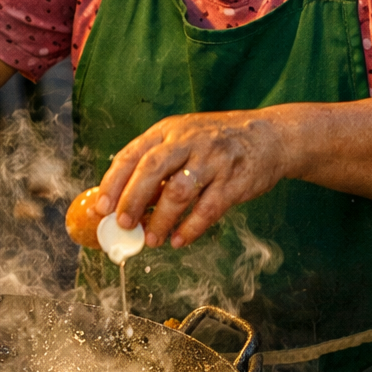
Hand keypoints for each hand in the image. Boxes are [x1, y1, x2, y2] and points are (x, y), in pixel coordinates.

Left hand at [95, 112, 289, 248]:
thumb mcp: (184, 138)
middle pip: (152, 169)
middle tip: (123, 225)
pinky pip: (208, 209)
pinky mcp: (234, 181)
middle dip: (133, 200)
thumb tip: (124, 201)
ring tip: (152, 239)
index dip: (113, 183)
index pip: (132, 155)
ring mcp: (213, 160)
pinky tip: (179, 240)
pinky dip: (191, 228)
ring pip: (179, 191)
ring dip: (161, 219)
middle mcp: (189, 141)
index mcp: (169, 130)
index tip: (101, 208)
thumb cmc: (218, 142)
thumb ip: (157, 163)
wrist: (269, 137)